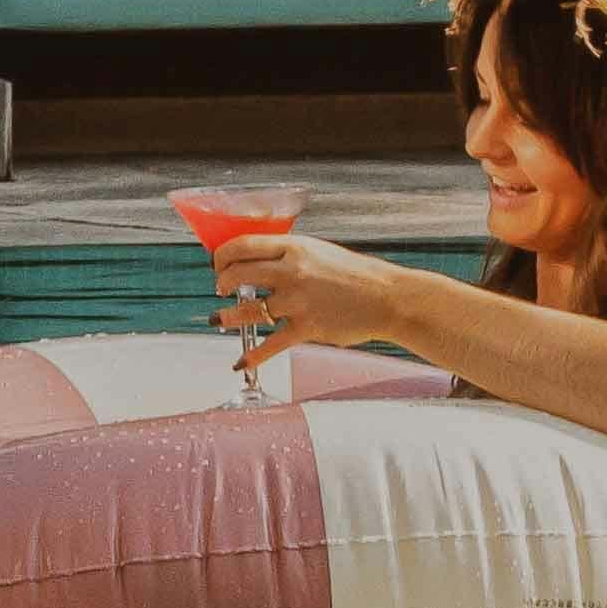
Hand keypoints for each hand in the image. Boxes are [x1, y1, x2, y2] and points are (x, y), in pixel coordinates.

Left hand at [208, 229, 402, 371]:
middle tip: (220, 288)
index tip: (219, 263)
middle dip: (221, 282)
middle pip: (237, 274)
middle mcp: (292, 272)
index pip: (243, 245)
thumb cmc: (359, 276)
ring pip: (247, 310)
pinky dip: (252, 356)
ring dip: (227, 316)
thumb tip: (263, 263)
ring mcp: (298, 301)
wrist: (388, 299)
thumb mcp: (322, 252)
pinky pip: (270, 344)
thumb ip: (292, 256)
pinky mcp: (306, 328)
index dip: (222, 255)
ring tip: (220, 319)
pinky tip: (241, 362)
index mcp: (295, 248)